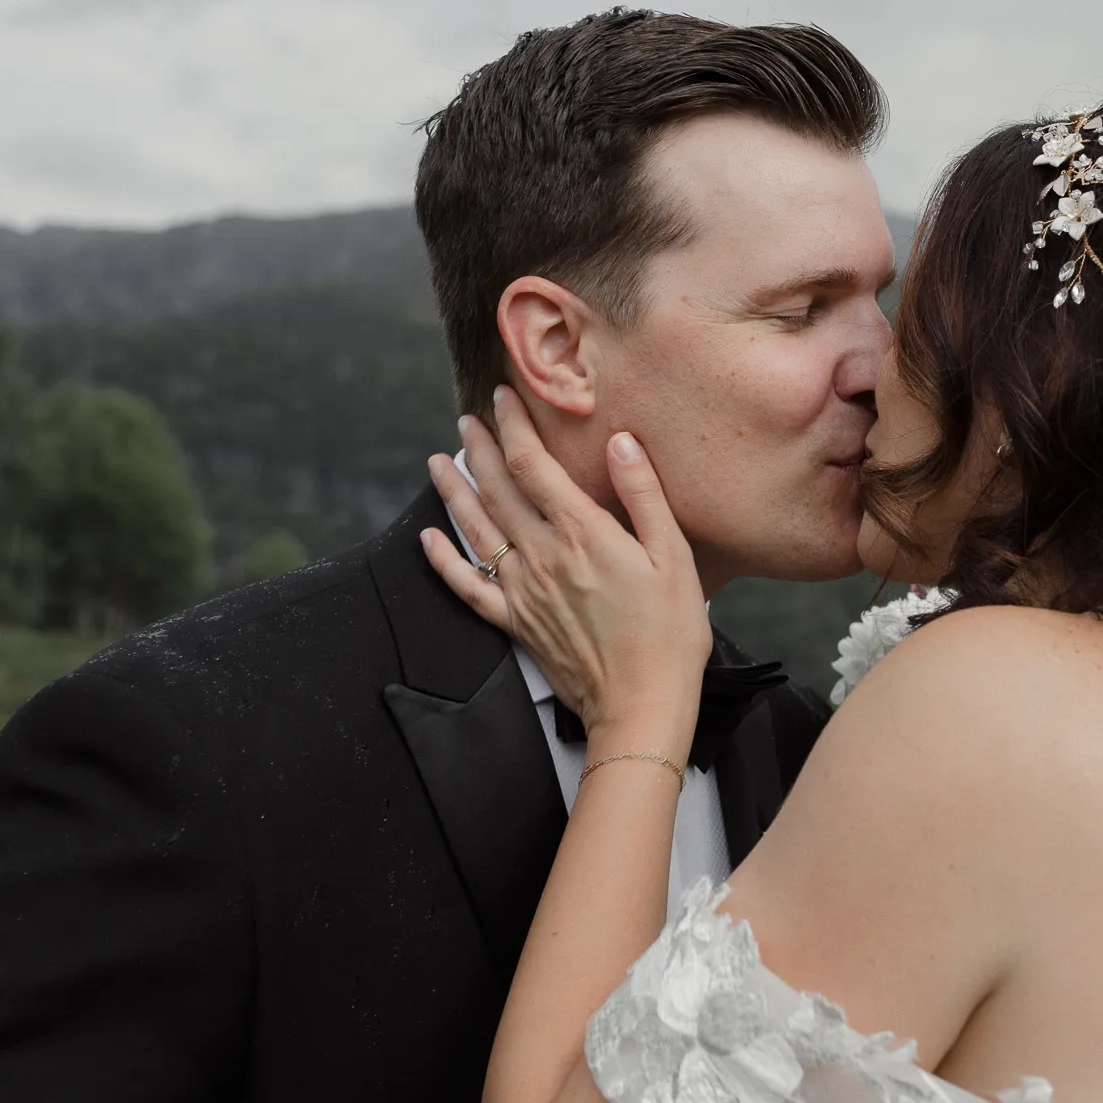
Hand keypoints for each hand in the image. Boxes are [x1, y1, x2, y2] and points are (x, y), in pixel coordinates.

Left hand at [421, 386, 711, 757]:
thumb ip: (643, 495)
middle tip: (465, 419)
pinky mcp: (517, 624)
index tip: (503, 397)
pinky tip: (428, 539)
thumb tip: (620, 443)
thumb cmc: (670, 633)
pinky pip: (468, 588)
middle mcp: (543, 556)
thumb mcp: (674, 557)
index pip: (534, 464)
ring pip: (476, 530)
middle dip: (479, 448)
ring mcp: (524, 591)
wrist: (642, 704)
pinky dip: (443, 561)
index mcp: (582, 533)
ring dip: (455, 491)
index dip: (515, 426)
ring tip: (438, 461)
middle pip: (498, 490)